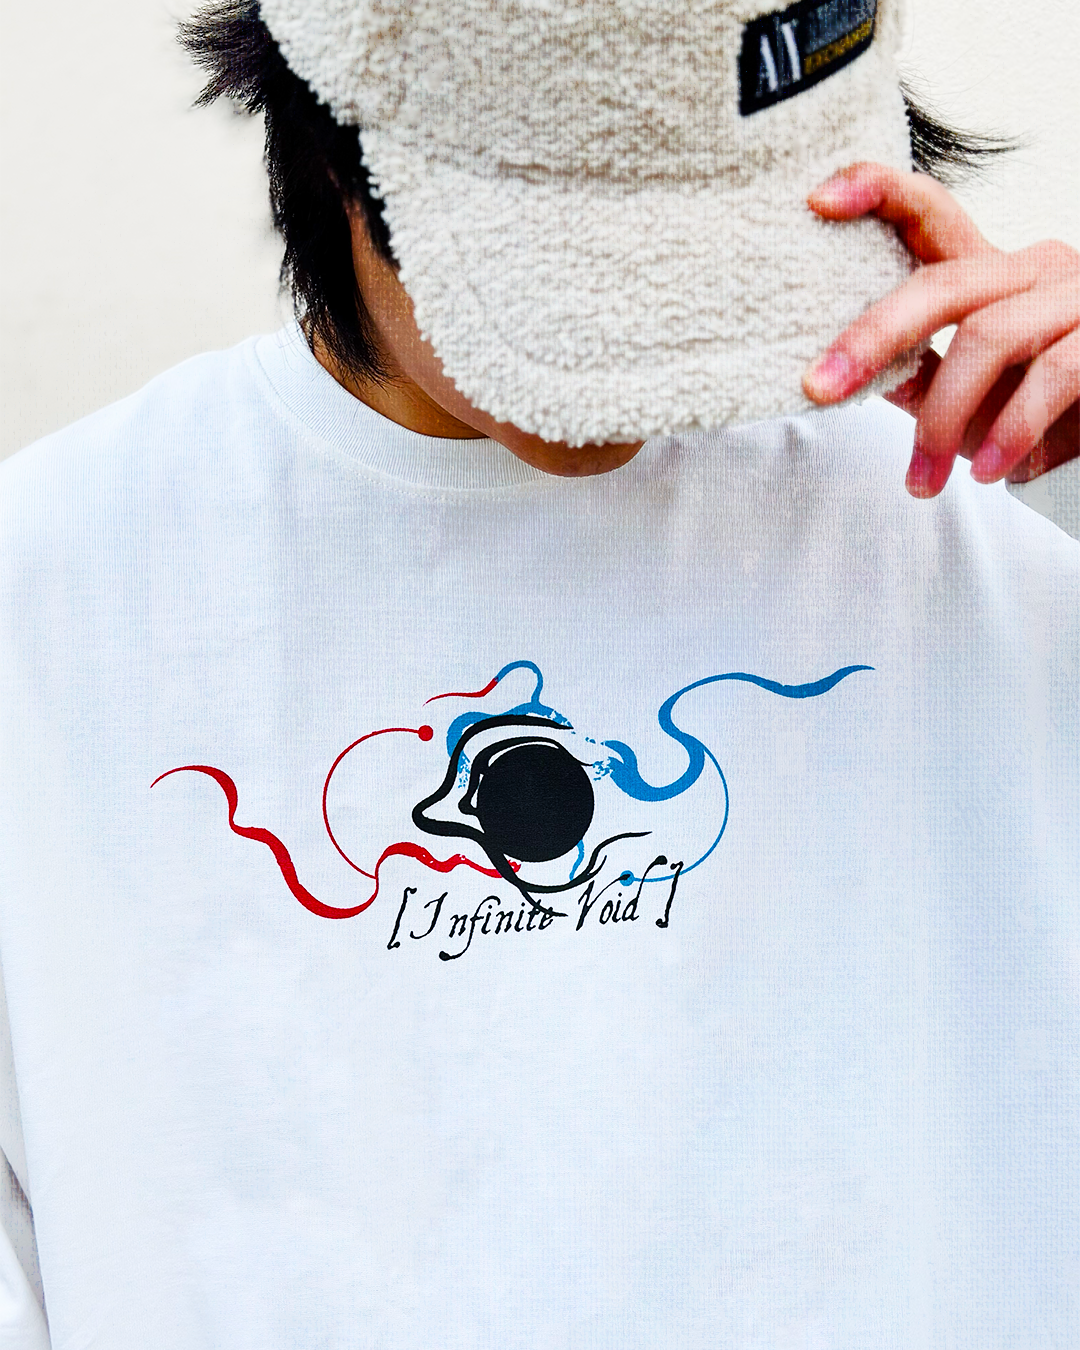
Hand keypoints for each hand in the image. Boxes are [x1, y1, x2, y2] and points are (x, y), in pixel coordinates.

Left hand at [801, 163, 1079, 497]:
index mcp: (990, 275)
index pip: (930, 215)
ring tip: (922, 479)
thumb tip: (833, 372)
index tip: (819, 199)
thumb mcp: (964, 395)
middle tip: (820, 387)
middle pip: (941, 283)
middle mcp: (1033, 270)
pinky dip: (1010, 432)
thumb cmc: (1040, 417)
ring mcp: (1077, 296)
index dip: (878, 193)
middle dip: (871, 337)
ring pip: (988, 337)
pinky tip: (988, 473)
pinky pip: (1051, 376)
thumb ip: (911, 372)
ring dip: (943, 422)